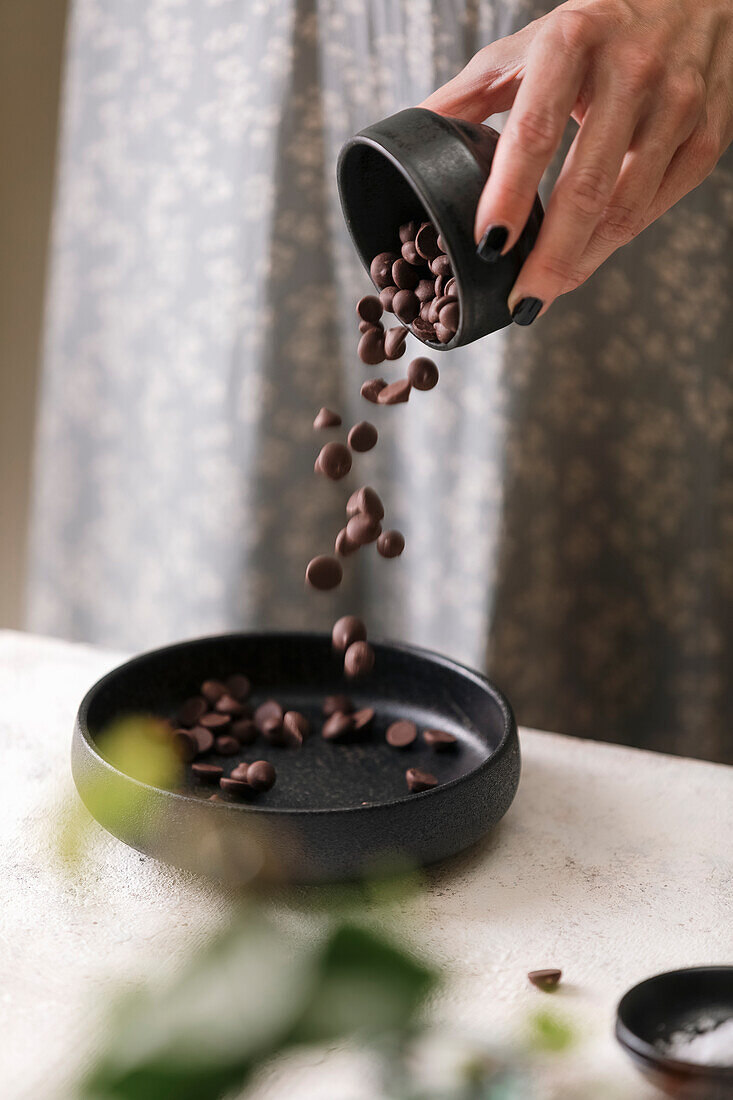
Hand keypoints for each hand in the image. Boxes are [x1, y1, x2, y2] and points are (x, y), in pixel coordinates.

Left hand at [422, 0, 732, 323]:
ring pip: (626, 209)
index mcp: (574, 40)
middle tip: (521, 301)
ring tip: (546, 291)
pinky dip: (617, 242)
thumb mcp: (530, 44)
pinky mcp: (707, 136)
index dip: (509, 196)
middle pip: (586, 188)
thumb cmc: (599, 26)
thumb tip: (408, 138)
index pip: (535, 132)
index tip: (487, 246)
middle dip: (549, 258)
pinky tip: (587, 258)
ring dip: (582, 262)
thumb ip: (471, 95)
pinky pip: (656, 208)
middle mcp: (633, 70)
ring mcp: (678, 105)